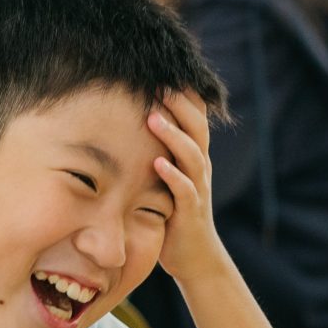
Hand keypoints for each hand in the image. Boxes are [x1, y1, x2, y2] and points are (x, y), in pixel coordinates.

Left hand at [146, 91, 229, 282]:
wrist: (194, 257)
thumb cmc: (173, 212)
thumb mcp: (166, 176)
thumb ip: (157, 150)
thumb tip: (127, 122)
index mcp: (194, 156)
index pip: (194, 117)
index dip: (182, 94)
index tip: (159, 71)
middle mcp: (200, 167)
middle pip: (197, 128)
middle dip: (179, 104)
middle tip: (157, 83)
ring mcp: (198, 189)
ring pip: (192, 155)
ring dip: (173, 135)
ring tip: (153, 117)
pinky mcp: (191, 212)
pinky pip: (185, 190)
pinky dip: (173, 175)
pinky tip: (158, 163)